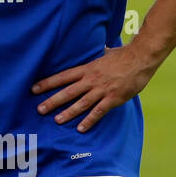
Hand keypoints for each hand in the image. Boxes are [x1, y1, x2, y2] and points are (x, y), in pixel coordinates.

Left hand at [31, 43, 152, 131]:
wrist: (141, 58)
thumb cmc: (124, 55)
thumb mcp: (107, 53)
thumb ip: (99, 54)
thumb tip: (100, 48)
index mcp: (87, 69)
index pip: (63, 76)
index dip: (48, 83)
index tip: (34, 89)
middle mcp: (91, 80)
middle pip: (68, 91)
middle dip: (53, 101)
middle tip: (39, 109)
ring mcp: (102, 90)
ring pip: (81, 103)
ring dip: (68, 112)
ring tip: (57, 120)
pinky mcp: (113, 98)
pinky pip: (99, 111)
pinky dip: (89, 120)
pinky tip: (80, 128)